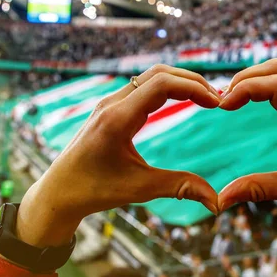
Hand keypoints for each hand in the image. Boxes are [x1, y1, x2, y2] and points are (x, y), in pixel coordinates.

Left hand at [16, 65, 220, 247]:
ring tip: (204, 98)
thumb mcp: (140, 189)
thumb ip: (180, 187)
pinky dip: (166, 88)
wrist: (59, 191)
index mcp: (118, 119)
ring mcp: (109, 103)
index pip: (161, 84)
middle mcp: (112, 104)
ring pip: (150, 77)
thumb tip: (216, 202)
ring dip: (179, 82)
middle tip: (217, 99)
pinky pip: (141, 87)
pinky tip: (181, 100)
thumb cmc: (95, 190)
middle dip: (191, 81)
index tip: (217, 103)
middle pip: (158, 73)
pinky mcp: (110, 108)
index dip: (193, 87)